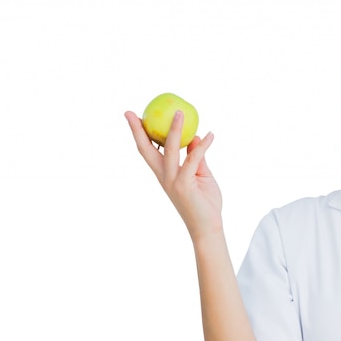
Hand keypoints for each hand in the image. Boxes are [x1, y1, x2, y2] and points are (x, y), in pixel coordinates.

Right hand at [124, 110, 222, 240]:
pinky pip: (193, 160)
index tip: (133, 116)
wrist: (208, 227)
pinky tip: (210, 135)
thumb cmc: (205, 203)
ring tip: (179, 112)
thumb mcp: (200, 175)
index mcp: (164, 174)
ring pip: (170, 150)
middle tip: (130, 112)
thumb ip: (196, 157)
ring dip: (174, 130)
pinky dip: (202, 146)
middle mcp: (164, 176)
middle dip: (137, 130)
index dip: (139, 134)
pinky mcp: (184, 185)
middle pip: (146, 149)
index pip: (148, 150)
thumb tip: (195, 137)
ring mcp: (173, 181)